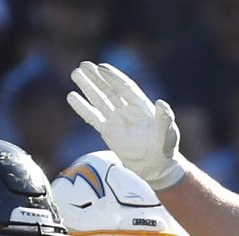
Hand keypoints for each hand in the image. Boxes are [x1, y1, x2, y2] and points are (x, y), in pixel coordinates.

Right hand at [66, 62, 184, 189]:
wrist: (156, 167)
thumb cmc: (165, 149)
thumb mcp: (167, 133)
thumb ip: (164, 119)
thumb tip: (161, 103)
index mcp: (141, 106)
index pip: (125, 87)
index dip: (114, 77)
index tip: (102, 67)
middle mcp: (127, 109)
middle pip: (109, 90)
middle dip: (97, 78)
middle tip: (83, 65)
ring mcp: (116, 120)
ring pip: (99, 100)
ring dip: (88, 87)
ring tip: (75, 73)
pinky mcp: (108, 131)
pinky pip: (92, 117)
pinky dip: (82, 108)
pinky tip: (72, 96)